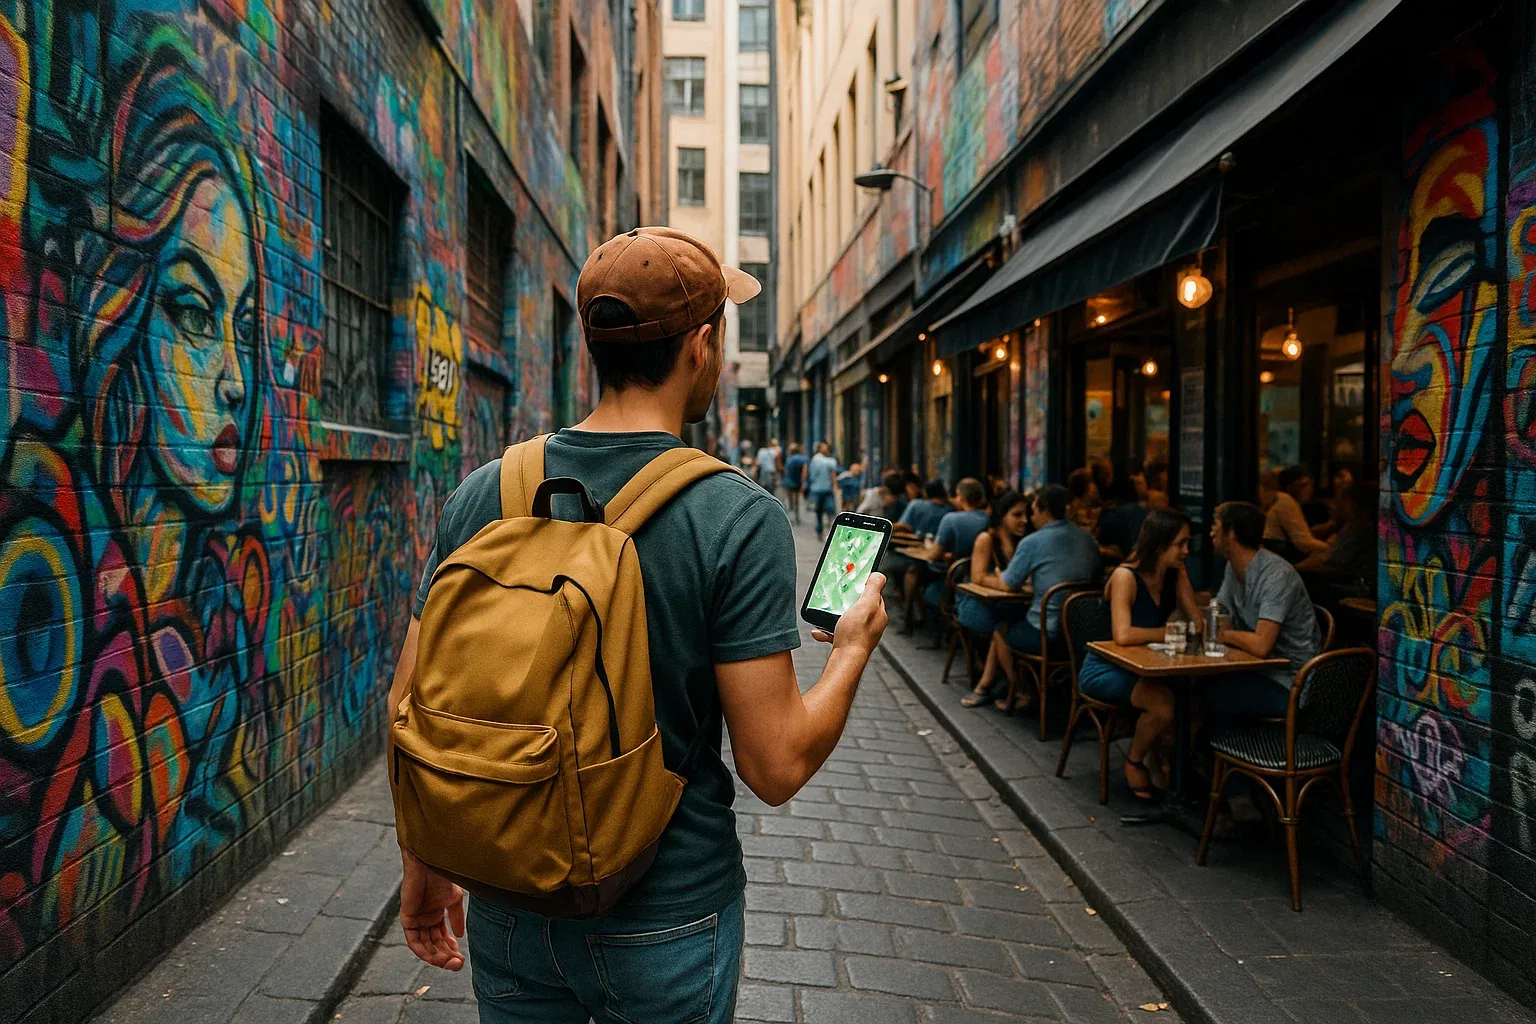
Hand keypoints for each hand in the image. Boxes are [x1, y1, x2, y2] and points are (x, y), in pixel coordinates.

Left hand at [399, 847, 465, 970]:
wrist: (431, 862)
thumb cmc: (442, 875)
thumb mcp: (454, 899)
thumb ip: (456, 917)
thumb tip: (460, 936)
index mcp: (435, 913)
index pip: (442, 938)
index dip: (451, 949)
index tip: (461, 957)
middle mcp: (425, 919)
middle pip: (434, 944)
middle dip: (446, 956)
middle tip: (458, 965)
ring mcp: (416, 919)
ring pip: (424, 946)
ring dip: (436, 957)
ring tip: (450, 963)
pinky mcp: (407, 918)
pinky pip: (413, 941)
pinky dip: (424, 951)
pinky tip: (435, 956)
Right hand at [812, 572, 887, 652]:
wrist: (845, 661)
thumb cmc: (855, 635)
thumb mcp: (865, 605)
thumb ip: (873, 589)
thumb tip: (879, 575)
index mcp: (878, 614)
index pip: (875, 594)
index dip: (864, 587)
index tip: (854, 582)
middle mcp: (872, 625)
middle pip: (859, 606)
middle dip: (846, 601)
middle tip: (838, 598)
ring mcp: (860, 634)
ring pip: (846, 619)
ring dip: (834, 615)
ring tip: (826, 615)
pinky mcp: (849, 642)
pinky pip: (836, 632)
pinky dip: (827, 630)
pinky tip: (819, 631)